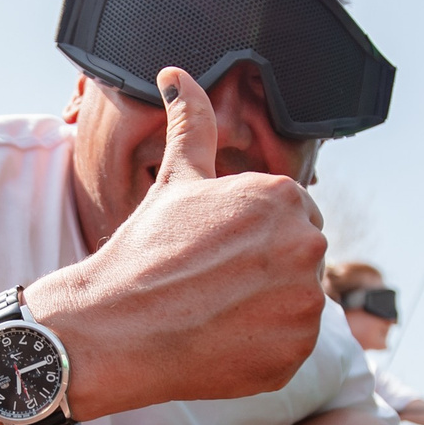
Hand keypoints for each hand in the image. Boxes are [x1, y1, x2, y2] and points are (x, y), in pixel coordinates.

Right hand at [30, 67, 326, 416]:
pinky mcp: (296, 350)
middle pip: (300, 259)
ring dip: (267, 309)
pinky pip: (293, 346)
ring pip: (298, 303)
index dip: (252, 238)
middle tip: (213, 285)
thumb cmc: (144, 250)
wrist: (116, 327)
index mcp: (283, 196)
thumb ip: (192, 124)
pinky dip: (265, 347)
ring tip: (216, 312)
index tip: (217, 253)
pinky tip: (223, 339)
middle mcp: (307, 244)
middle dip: (265, 271)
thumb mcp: (174, 179)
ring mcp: (305, 302)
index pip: (291, 218)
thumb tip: (176, 73)